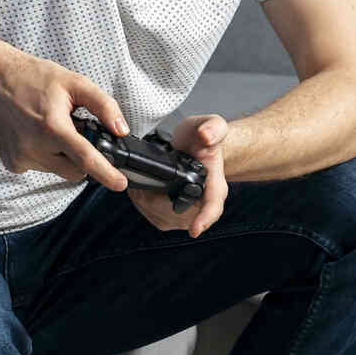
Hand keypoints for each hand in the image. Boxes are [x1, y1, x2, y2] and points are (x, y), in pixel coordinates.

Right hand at [0, 45, 130, 190]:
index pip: (85, 158)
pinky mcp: (12, 163)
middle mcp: (34, 147)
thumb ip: (103, 106)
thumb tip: (121, 130)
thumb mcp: (74, 83)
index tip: (120, 184)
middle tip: (73, 131)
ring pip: (57, 170)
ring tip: (48, 127)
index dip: (106, 174)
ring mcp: (20, 158)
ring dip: (61, 155)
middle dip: (81, 158)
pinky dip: (44, 156)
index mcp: (52, 126)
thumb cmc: (33, 77)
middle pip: (74, 171)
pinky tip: (34, 134)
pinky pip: (40, 167)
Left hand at [128, 114, 228, 237]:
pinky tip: (140, 190)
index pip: (213, 205)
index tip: (195, 230)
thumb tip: (206, 136)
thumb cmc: (203, 139)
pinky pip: (157, 219)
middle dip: (156, 203)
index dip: (205, 219)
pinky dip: (144, 205)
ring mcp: (189, 211)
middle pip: (180, 217)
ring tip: (140, 184)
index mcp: (215, 184)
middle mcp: (203, 201)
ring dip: (147, 204)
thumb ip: (212, 127)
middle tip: (141, 185)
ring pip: (165, 219)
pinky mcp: (174, 215)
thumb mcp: (212, 124)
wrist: (197, 145)